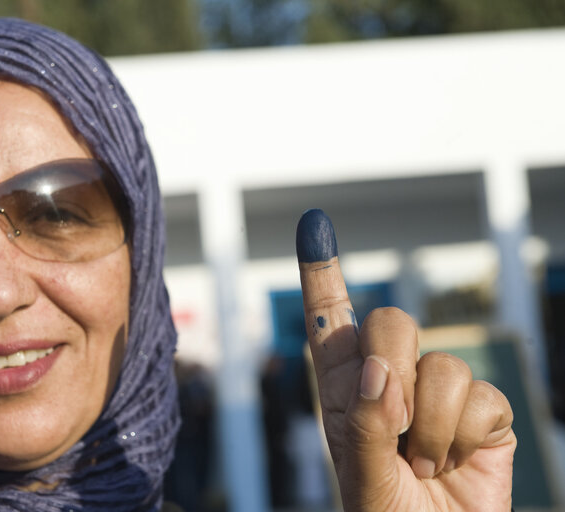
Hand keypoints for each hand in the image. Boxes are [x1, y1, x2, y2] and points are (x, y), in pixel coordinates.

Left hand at [296, 209, 515, 511]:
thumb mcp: (361, 474)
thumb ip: (366, 424)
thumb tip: (379, 371)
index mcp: (346, 385)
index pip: (331, 319)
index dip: (322, 272)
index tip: (313, 223)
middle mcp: (389, 377)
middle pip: (390, 322)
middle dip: (392, 370)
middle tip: (394, 424)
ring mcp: (437, 391)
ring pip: (441, 364)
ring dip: (431, 427)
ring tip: (423, 464)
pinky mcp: (482, 411)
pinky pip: (481, 397)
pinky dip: (465, 439)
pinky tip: (456, 463)